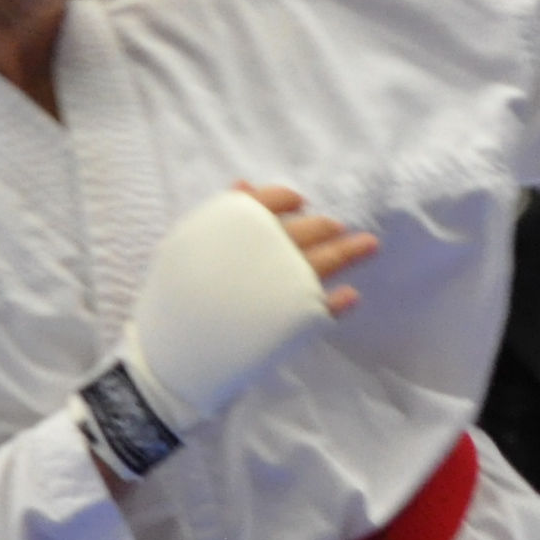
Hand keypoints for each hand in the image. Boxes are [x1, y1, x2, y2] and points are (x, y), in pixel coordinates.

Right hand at [114, 183, 373, 445]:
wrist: (170, 355)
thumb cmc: (171, 301)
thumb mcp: (186, 247)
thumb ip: (219, 216)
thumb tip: (247, 184)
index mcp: (235, 226)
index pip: (273, 200)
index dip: (289, 200)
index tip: (300, 203)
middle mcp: (266, 250)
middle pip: (308, 230)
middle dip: (325, 228)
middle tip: (337, 229)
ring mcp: (284, 284)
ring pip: (327, 261)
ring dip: (351, 251)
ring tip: (369, 246)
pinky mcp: (295, 320)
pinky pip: (327, 307)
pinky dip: (340, 302)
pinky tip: (351, 296)